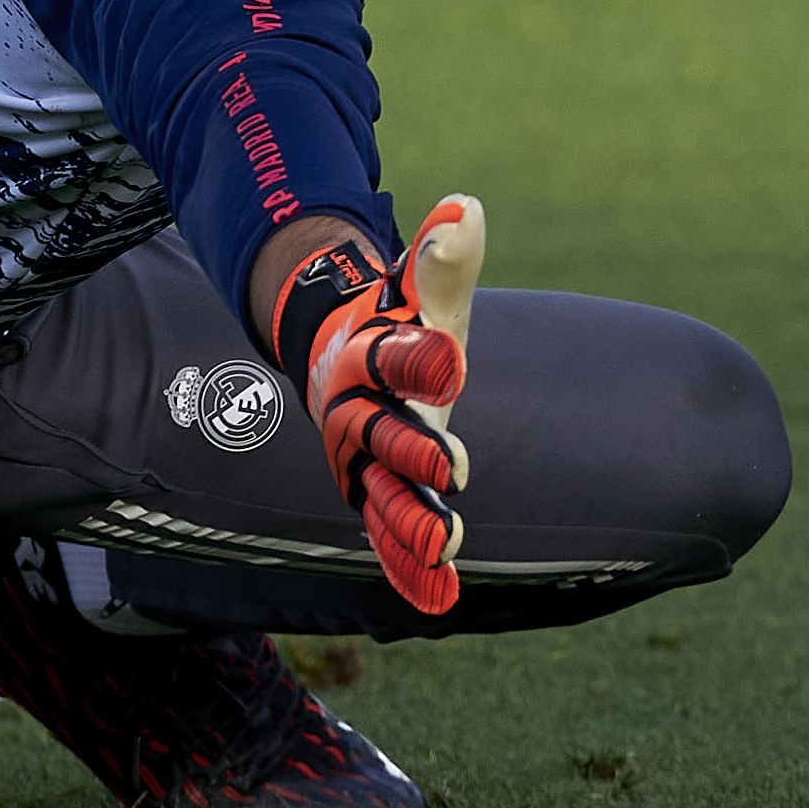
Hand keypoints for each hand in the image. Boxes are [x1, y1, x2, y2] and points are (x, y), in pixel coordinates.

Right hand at [265, 197, 485, 615]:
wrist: (342, 356)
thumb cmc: (396, 318)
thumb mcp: (423, 287)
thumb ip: (444, 254)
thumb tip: (466, 209)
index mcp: (366, 356)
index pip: (391, 355)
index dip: (419, 358)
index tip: (453, 361)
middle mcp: (355, 413)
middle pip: (380, 436)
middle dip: (413, 454)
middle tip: (455, 472)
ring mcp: (361, 461)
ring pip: (381, 496)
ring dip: (410, 523)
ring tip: (447, 544)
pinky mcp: (375, 494)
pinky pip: (388, 537)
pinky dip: (409, 568)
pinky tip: (441, 598)